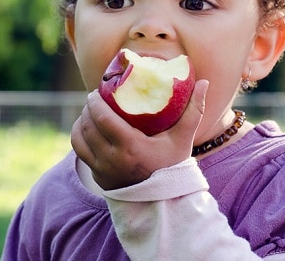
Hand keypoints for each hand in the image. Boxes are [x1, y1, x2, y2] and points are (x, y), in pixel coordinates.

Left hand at [71, 80, 207, 190]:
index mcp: (130, 147)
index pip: (102, 118)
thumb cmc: (173, 166)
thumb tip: (204, 82)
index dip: (94, 103)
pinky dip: (79, 138)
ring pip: (80, 139)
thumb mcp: (183, 138)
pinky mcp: (98, 177)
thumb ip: (194, 110)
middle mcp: (112, 159)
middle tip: (92, 98)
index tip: (95, 91)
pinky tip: (85, 129)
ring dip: (80, 122)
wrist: (164, 201)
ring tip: (87, 112)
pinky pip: (80, 153)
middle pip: (89, 126)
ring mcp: (102, 170)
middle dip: (87, 109)